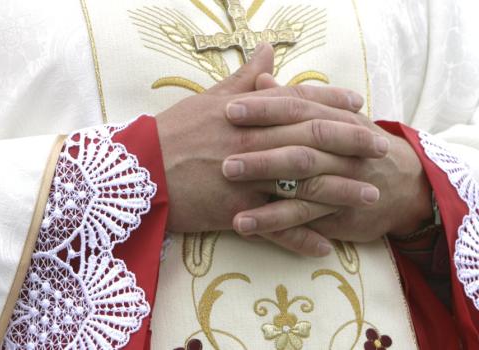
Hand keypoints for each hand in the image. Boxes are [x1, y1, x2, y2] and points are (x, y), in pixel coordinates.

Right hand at [156, 44, 367, 233]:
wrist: (138, 170)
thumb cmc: (172, 132)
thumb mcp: (207, 99)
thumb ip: (243, 78)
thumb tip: (268, 49)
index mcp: (247, 113)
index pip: (299, 103)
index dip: (333, 102)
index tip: (360, 105)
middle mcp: (253, 143)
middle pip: (312, 141)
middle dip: (351, 143)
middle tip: (380, 150)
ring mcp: (247, 179)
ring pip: (301, 185)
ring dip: (339, 192)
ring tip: (369, 197)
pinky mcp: (236, 212)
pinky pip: (275, 228)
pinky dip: (301, 238)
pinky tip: (326, 245)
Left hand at [224, 80, 431, 253]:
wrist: (402, 186)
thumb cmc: (353, 146)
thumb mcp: (330, 118)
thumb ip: (293, 101)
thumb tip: (260, 77)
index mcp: (334, 119)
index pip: (298, 108)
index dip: (265, 108)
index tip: (229, 108)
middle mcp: (339, 149)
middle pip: (299, 145)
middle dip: (260, 149)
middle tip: (223, 155)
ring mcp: (340, 182)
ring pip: (300, 183)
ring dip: (263, 183)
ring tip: (227, 186)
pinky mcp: (336, 213)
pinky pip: (302, 217)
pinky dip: (273, 222)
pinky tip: (242, 224)